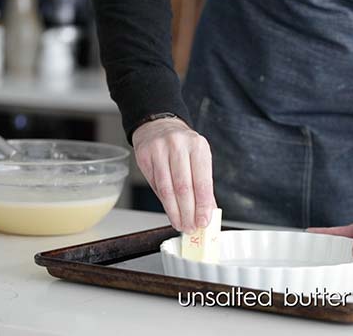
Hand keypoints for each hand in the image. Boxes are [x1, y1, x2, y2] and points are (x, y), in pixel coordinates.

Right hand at [132, 117, 215, 233]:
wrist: (160, 126)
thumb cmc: (183, 147)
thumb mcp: (199, 159)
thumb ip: (204, 185)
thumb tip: (208, 212)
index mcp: (198, 147)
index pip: (202, 182)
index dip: (202, 205)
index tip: (203, 221)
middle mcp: (178, 146)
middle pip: (183, 188)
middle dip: (188, 212)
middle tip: (190, 227)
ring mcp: (159, 150)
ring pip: (167, 189)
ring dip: (174, 211)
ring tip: (180, 224)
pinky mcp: (144, 155)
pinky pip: (155, 185)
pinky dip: (163, 201)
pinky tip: (170, 210)